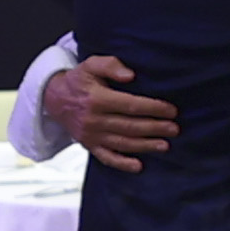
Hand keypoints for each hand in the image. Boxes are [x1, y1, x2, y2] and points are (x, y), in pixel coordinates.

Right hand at [58, 54, 177, 163]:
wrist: (55, 99)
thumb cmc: (79, 80)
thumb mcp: (91, 64)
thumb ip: (110, 65)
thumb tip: (130, 75)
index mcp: (97, 99)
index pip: (130, 105)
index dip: (153, 108)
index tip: (171, 110)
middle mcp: (94, 120)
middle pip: (130, 126)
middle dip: (155, 128)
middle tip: (174, 129)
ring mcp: (91, 135)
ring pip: (122, 143)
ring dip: (145, 146)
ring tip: (165, 145)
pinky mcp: (89, 146)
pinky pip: (106, 158)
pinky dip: (122, 164)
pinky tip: (138, 166)